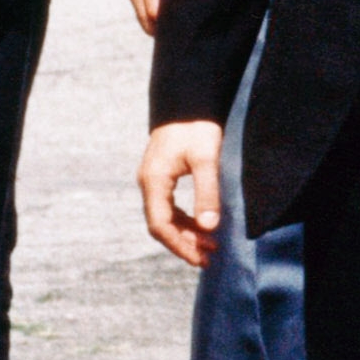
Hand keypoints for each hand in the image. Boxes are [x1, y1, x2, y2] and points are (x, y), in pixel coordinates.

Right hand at [138, 120, 224, 266]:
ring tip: (211, 245)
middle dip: (185, 243)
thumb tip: (209, 227)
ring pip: (165, 218)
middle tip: (210, 256)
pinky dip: (185, 220)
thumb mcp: (206, 159)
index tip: (200, 258)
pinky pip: (169, 207)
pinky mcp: (162, 177)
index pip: (160, 225)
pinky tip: (203, 226)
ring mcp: (153, 181)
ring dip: (186, 233)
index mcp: (154, 181)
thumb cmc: (197, 127)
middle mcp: (149, 184)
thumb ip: (207, 193)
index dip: (180, 245)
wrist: (188, 102)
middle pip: (161, 225)